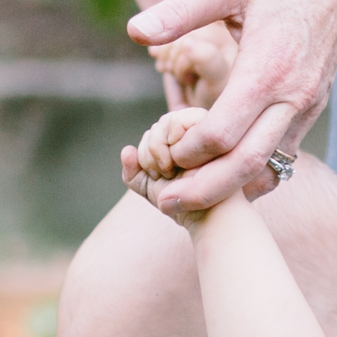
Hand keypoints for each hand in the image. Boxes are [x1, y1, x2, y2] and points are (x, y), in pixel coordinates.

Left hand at [121, 108, 229, 226]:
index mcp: (180, 145)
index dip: (146, 153)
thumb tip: (126, 150)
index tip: (155, 175)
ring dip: (159, 148)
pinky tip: (181, 161)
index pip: (153, 133)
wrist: (209, 216)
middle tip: (163, 174)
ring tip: (171, 171)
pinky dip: (171, 140)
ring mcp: (203, 128)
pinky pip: (178, 120)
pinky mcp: (210, 127)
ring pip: (166, 121)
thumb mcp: (151, 189)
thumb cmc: (185, 205)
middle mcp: (193, 133)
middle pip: (158, 125)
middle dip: (150, 152)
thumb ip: (134, 173)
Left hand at [125, 0, 336, 212]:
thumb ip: (180, 10)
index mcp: (269, 68)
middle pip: (248, 166)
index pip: (222, 134)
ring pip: (271, 166)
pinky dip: (255, 171)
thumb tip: (134, 32)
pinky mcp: (313, 102)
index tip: (161, 151)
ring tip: (192, 198)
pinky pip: (283, 151)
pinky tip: (226, 175)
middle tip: (166, 207)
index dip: (186, 152)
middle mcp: (294, 95)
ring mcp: (309, 103)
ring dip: (232, 187)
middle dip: (205, 192)